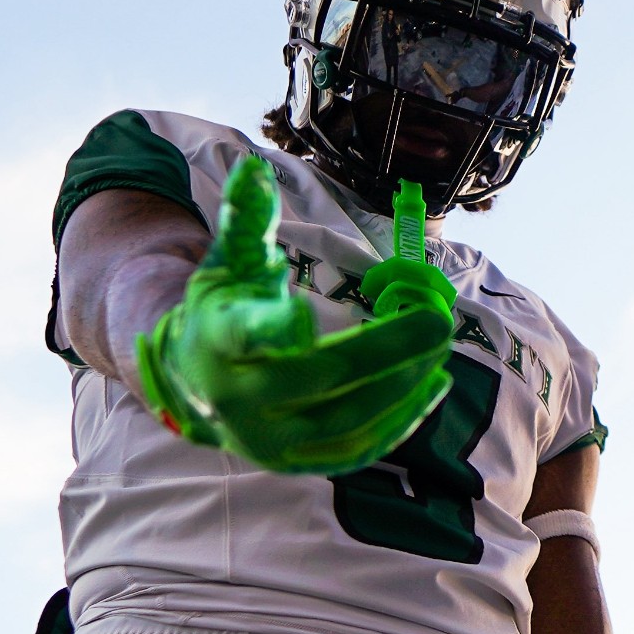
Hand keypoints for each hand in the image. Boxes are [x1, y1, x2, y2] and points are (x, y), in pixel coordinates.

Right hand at [136, 158, 454, 474]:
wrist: (193, 379)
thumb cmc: (223, 308)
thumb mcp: (227, 260)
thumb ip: (245, 219)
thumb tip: (253, 170)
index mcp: (217, 341)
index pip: (245, 335)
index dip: (273, 328)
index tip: (307, 312)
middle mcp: (238, 399)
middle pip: (320, 379)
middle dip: (386, 351)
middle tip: (437, 321)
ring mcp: (269, 440)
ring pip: (347, 421)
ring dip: (403, 385)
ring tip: (440, 346)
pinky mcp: (299, 463)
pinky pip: (357, 449)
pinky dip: (400, 422)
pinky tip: (432, 385)